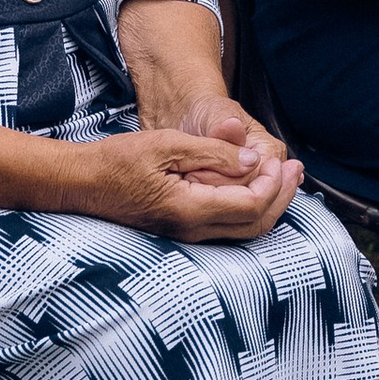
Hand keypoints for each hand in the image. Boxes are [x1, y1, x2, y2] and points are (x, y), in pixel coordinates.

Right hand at [75, 125, 305, 241]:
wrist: (82, 183)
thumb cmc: (118, 161)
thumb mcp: (167, 145)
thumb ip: (212, 153)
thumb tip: (252, 159)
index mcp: (190, 208)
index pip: (251, 205)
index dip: (272, 184)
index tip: (280, 160)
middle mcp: (191, 230)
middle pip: (254, 225)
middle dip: (281, 198)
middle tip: (296, 171)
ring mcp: (186, 234)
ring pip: (242, 230)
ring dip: (268, 204)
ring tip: (283, 178)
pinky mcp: (181, 230)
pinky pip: (226, 226)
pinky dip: (248, 209)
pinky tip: (253, 188)